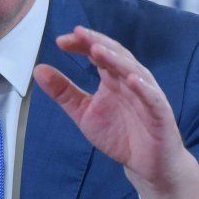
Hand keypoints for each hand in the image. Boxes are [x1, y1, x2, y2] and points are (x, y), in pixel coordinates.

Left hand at [33, 26, 198, 198]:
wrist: (146, 165)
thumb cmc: (118, 133)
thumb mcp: (83, 112)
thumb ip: (63, 92)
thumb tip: (38, 69)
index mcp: (112, 77)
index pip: (97, 52)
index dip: (81, 44)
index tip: (61, 41)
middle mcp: (129, 79)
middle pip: (114, 54)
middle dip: (96, 43)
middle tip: (78, 34)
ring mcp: (146, 93)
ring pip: (132, 70)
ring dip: (115, 59)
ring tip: (97, 50)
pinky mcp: (160, 112)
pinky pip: (151, 96)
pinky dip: (142, 87)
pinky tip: (130, 79)